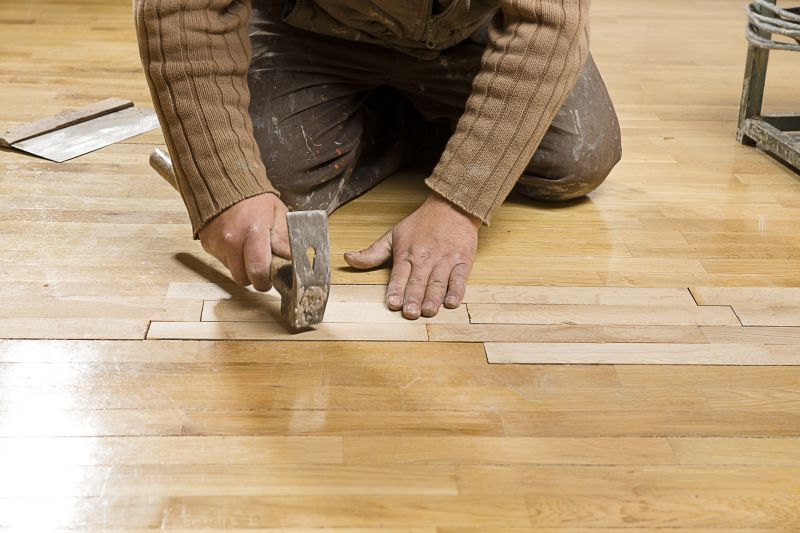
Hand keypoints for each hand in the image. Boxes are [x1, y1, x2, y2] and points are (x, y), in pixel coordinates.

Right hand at [198, 193, 290, 290]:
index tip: (271, 278)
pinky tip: (237, 243)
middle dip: (254, 277)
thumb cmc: (255, 199)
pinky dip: (231, 258)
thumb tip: (291, 260)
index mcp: (253, 232)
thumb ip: (285, 239)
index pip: (258, 272)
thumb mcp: (278, 213)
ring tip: (249, 249)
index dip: (266, 281)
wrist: (223, 184)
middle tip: (262, 266)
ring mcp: (217, 243)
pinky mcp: (207, 244)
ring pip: (232, 271)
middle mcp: (231, 241)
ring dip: (243, 267)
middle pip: (243, 278)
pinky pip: (222, 261)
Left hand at [344, 192, 480, 318]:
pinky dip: (456, 291)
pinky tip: (451, 302)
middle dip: (414, 298)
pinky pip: (460, 279)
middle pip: (418, 281)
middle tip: (410, 314)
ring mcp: (445, 260)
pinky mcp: (463, 261)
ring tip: (428, 312)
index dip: (396, 289)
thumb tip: (348, 259)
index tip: (393, 304)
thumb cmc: (422, 223)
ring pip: (438, 282)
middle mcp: (425, 258)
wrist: (452, 207)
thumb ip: (372, 253)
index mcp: (407, 253)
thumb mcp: (393, 235)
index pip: (400, 275)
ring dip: (433, 298)